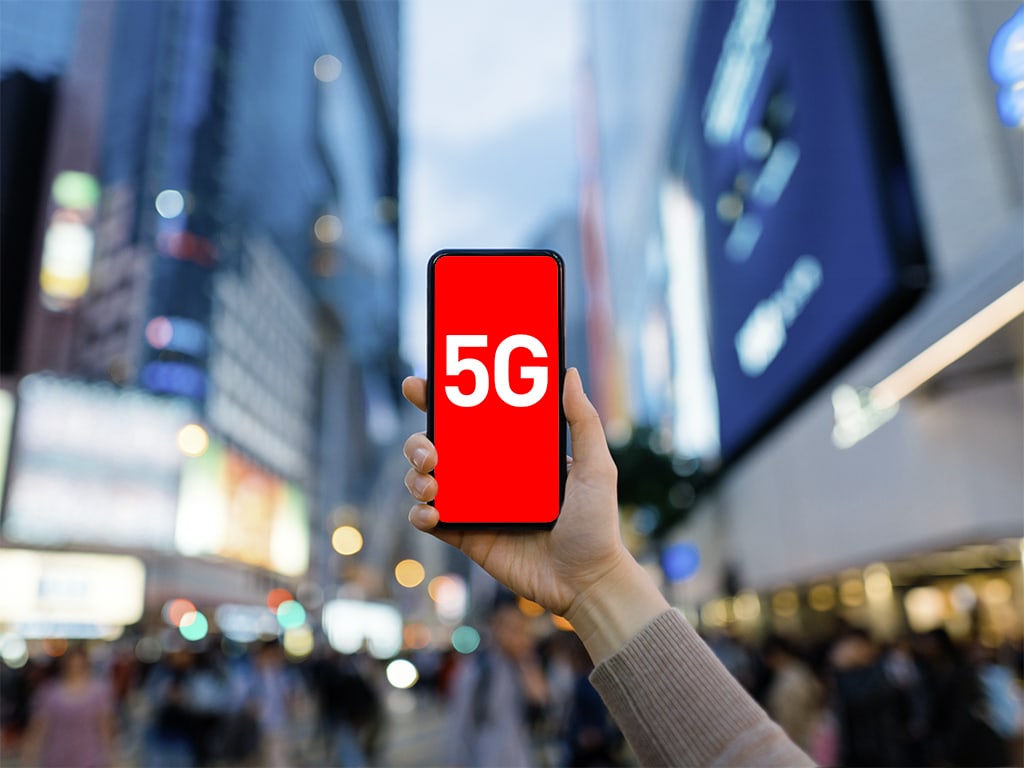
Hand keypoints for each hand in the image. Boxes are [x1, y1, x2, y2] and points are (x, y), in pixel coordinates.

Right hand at [401, 368, 628, 617]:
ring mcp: (475, 505)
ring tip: (433, 483)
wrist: (587, 581)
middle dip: (417, 442)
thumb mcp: (596, 467)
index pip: (470, 419)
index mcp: (512, 452)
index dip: (439, 401)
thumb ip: (584, 420)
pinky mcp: (467, 537)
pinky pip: (430, 521)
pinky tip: (432, 512)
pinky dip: (420, 513)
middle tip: (429, 451)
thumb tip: (568, 373)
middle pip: (436, 446)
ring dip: (415, 476)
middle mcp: (488, 475)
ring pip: (425, 480)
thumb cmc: (597, 524)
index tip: (419, 386)